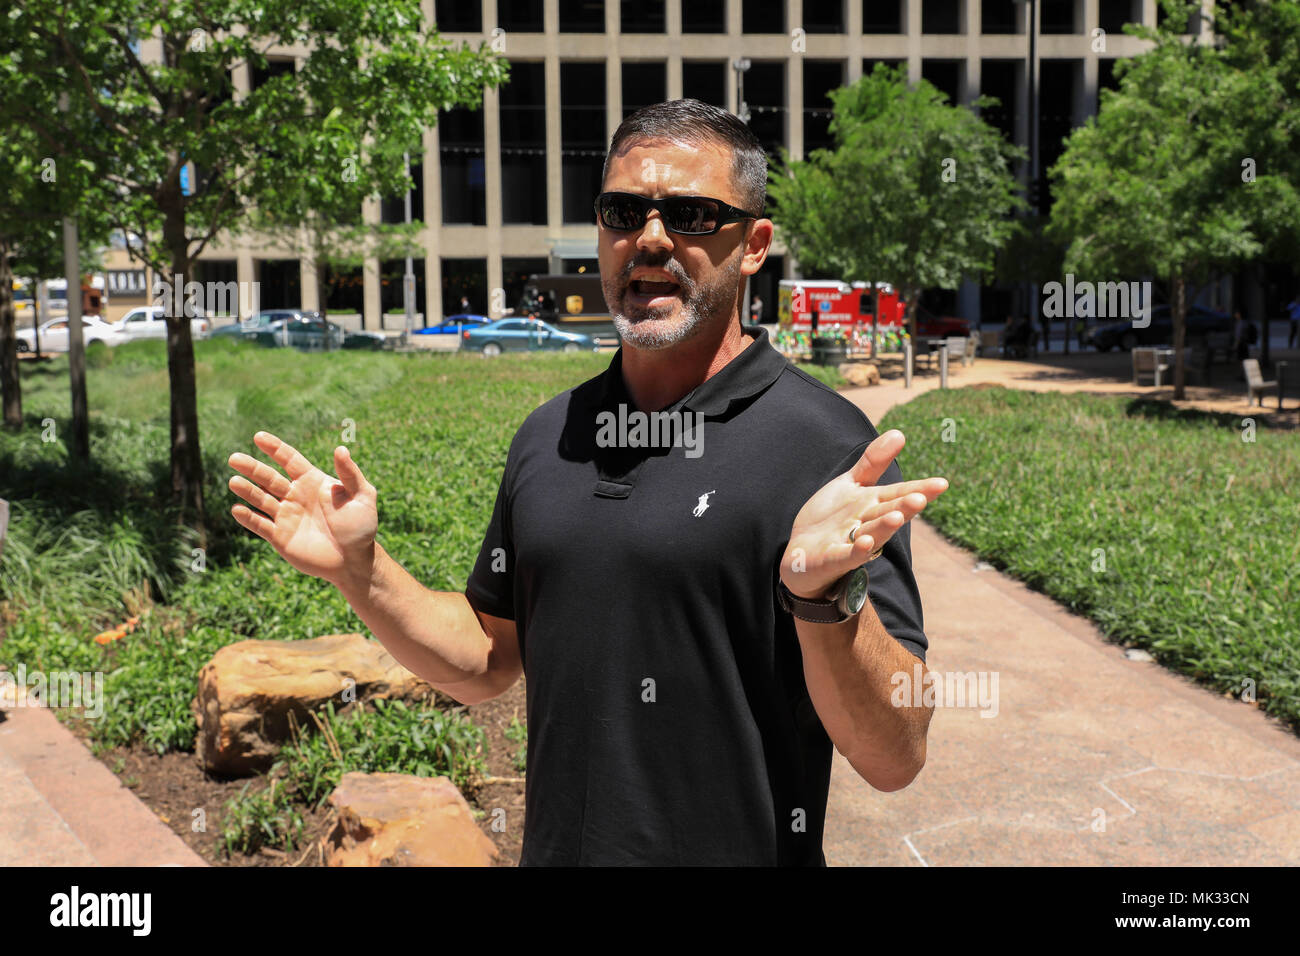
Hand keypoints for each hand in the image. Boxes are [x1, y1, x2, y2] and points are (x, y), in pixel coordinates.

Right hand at [227, 431, 378, 591]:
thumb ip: (350, 474)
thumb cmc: (361, 526)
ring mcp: (286, 516)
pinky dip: (248, 518)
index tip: (259, 437)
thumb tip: (340, 449)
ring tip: (234, 481)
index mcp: (312, 481)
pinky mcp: (279, 537)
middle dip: (252, 468)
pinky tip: (237, 509)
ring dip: (247, 490)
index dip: (275, 448)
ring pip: (261, 499)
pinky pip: (260, 525)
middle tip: (234, 458)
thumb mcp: (363, 496)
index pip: (289, 459)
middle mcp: (295, 495)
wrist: (355, 561)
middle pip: (269, 477)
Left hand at [780, 430, 947, 599]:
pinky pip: (846, 555)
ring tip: (897, 517)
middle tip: (921, 498)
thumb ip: (874, 462)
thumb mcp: (851, 484)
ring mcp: (850, 543)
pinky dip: (857, 550)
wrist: (802, 550)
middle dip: (904, 507)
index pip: (899, 494)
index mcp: (874, 504)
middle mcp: (867, 524)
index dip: (920, 490)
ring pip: (872, 534)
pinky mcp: (832, 559)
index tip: (942, 484)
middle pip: (888, 513)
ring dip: (884, 527)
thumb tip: (900, 433)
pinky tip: (866, 543)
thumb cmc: (832, 516)